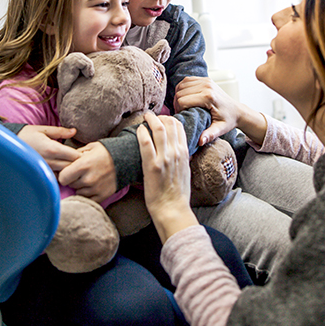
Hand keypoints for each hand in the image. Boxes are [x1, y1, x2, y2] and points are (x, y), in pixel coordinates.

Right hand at [18, 125, 80, 171]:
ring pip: (64, 174)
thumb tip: (74, 131)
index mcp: (52, 149)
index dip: (82, 155)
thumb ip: (60, 131)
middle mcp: (49, 161)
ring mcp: (44, 169)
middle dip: (78, 164)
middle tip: (83, 159)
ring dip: (70, 170)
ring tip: (74, 164)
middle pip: (72, 167)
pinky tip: (63, 169)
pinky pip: (55, 177)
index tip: (85, 152)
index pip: (74, 156)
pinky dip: (61, 174)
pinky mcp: (40, 173)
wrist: (8, 145)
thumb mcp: (43, 129)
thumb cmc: (26, 135)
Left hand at [58, 142, 116, 202]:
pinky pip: (88, 199)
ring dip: (81, 187)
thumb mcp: (89, 148)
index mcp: (83, 165)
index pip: (62, 178)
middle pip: (70, 185)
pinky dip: (89, 193)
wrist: (126, 159)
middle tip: (81, 173)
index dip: (64, 174)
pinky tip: (93, 185)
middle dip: (73, 179)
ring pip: (78, 192)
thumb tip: (64, 162)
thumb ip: (75, 155)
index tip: (68, 171)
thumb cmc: (106, 152)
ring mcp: (95, 189)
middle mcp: (88, 179)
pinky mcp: (102, 196)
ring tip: (89, 178)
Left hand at [137, 112, 198, 242]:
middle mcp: (176, 153)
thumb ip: (183, 158)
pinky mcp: (151, 166)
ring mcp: (164, 158)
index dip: (169, 119)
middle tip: (150, 116)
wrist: (172, 209)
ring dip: (150, 120)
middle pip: (169, 124)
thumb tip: (181, 150)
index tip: (162, 118)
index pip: (179, 127)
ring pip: (158, 130)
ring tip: (144, 117)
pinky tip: (138, 130)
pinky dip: (141, 133)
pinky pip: (145, 143)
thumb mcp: (186, 171)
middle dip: (158, 117)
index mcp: (185, 153)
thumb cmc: (178, 194)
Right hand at [174, 76, 242, 144]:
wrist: (237, 111)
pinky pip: (186, 80)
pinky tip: (185, 97)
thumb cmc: (228, 120)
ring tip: (182, 105)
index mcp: (209, 97)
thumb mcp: (220, 129)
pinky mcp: (205, 79)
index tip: (182, 116)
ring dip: (178, 95)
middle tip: (181, 112)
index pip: (182, 101)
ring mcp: (206, 81)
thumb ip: (209, 135)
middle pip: (180, 93)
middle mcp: (207, 86)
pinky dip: (182, 88)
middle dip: (177, 103)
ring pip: (181, 85)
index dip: (178, 110)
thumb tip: (200, 141)